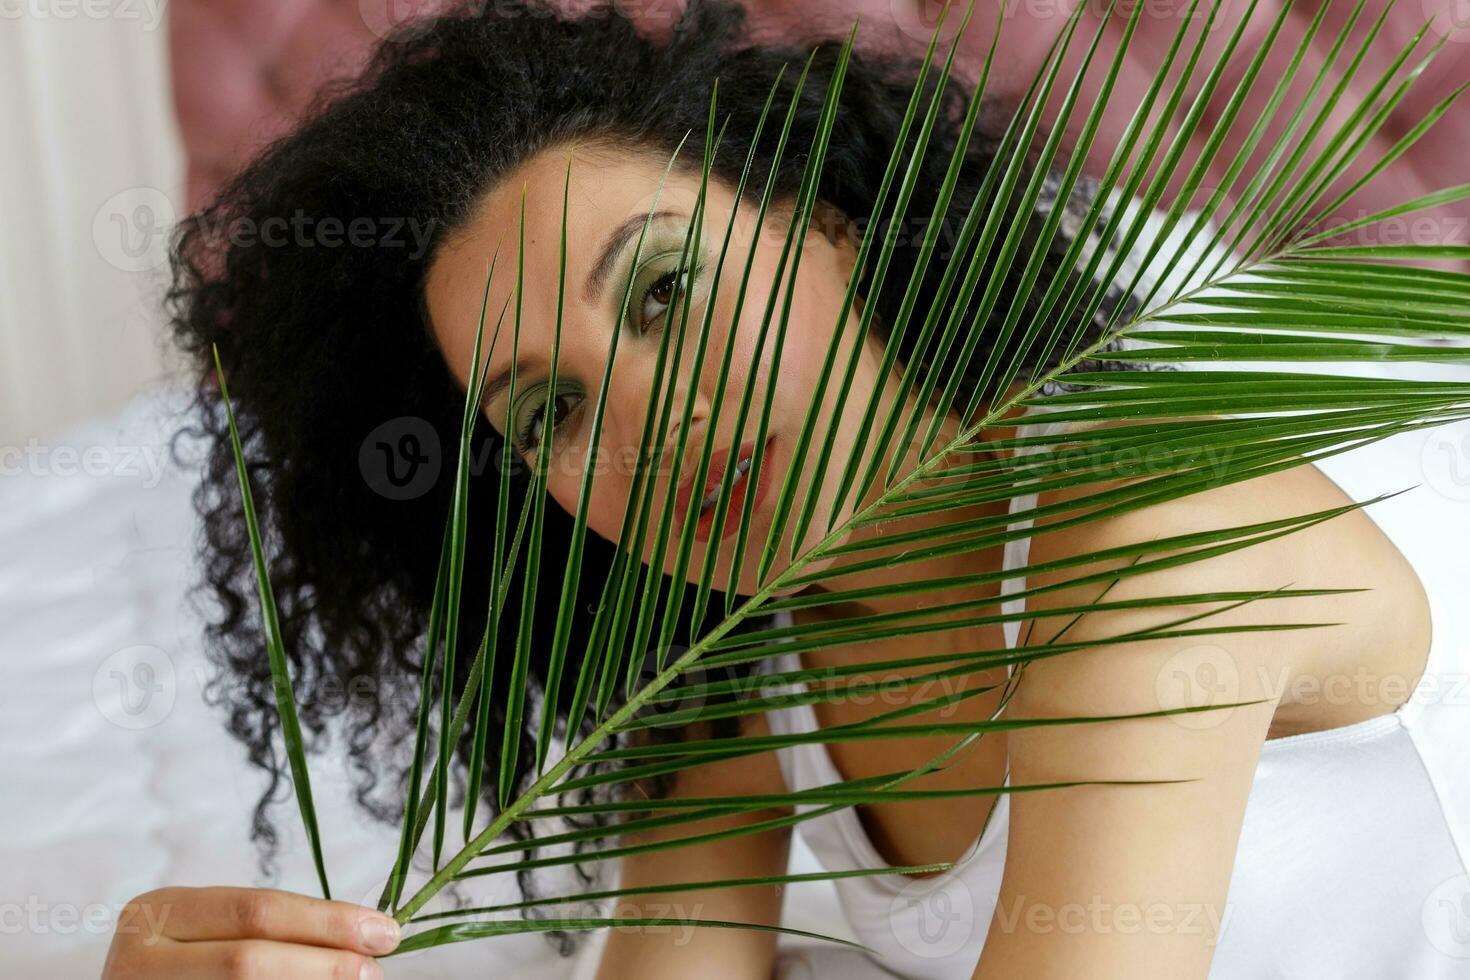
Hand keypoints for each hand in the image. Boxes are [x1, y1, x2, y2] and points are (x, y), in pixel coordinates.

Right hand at [101, 886, 399, 978]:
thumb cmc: (185, 963)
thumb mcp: (211, 932)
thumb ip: (274, 930)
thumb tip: (365, 937)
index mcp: (157, 912)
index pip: (256, 910)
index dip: (327, 920)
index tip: (384, 931)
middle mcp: (139, 959)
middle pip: (249, 961)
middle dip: (324, 963)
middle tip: (374, 970)